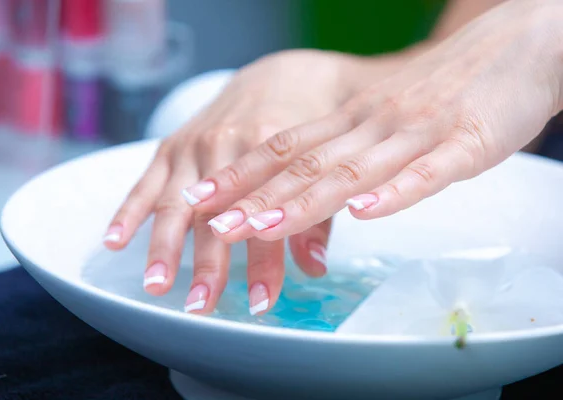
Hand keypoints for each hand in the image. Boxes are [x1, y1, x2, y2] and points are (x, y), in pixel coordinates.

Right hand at [103, 50, 402, 314]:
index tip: (259, 303)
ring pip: (174, 202)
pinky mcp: (171, 145)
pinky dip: (128, 211)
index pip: (265, 219)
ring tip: (156, 285)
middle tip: (200, 305)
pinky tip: (113, 241)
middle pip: (215, 214)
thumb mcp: (320, 166)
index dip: (262, 263)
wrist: (283, 76)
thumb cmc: (305, 128)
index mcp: (272, 152)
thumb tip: (314, 267)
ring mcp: (195, 147)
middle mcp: (228, 147)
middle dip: (207, 263)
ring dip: (162, 246)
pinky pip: (144, 181)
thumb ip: (316, 217)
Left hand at [203, 0, 562, 243]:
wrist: (518, 47)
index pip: (284, 147)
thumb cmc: (448, 87)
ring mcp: (416, 133)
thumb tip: (311, 188)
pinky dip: (393, 194)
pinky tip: (366, 213)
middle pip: (305, 164)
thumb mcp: (386, 117)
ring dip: (305, 202)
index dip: (240, 174)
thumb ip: (350, 152)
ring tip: (263, 227)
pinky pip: (426, 173)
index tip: (200, 196)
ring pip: (353, 171)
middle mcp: (373, 123)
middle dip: (255, 197)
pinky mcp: (466, 144)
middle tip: (213, 226)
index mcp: (352, 119)